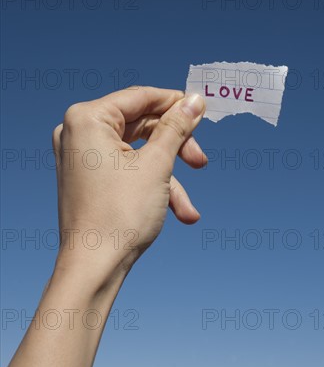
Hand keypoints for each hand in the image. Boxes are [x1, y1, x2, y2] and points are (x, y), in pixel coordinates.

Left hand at [52, 86, 206, 289]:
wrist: (93, 269)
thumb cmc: (120, 214)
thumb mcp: (157, 164)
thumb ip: (177, 126)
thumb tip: (195, 100)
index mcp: (87, 118)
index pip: (140, 97)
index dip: (175, 103)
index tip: (201, 110)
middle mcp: (78, 131)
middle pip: (140, 125)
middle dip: (175, 146)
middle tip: (200, 161)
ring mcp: (81, 155)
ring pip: (137, 151)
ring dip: (168, 174)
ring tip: (189, 206)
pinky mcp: (88, 176)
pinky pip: (126, 169)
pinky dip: (152, 185)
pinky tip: (178, 212)